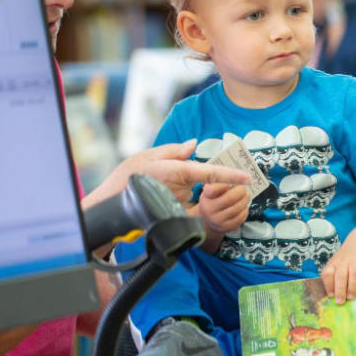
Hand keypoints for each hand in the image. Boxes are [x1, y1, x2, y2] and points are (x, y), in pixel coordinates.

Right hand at [86, 140, 250, 206]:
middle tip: (170, 174)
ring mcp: (177, 202)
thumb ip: (174, 150)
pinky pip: (180, 201)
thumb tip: (193, 145)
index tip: (247, 178)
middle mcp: (180, 188)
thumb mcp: (149, 155)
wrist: (109, 203)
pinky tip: (157, 194)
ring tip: (157, 185)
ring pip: (188, 190)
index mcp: (177, 172)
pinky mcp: (172, 211)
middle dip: (191, 176)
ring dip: (179, 186)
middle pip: (198, 180)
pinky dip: (173, 196)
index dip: (231, 176)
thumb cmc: (127, 177)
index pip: (210, 173)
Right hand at [196, 183, 249, 234]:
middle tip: (243, 188)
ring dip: (245, 200)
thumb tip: (236, 175)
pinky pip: (241, 217)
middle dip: (241, 191)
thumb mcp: (210, 190)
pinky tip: (243, 206)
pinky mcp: (226, 227)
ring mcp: (217, 220)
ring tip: (245, 196)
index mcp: (205, 197)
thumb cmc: (212, 201)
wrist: (208, 220)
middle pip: (231, 198)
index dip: (226, 184)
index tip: (235, 179)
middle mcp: (209, 209)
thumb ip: (218, 182)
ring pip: (238, 207)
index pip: (215, 189)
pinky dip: (245, 210)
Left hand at [320, 243, 355, 303]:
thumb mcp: (336, 266)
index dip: (328, 285)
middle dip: (340, 289)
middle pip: (341, 275)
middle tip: (340, 301)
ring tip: (351, 297)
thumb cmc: (346, 262)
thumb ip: (334, 280)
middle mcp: (345, 261)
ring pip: (354, 273)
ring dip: (352, 287)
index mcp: (334, 264)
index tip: (331, 295)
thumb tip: (334, 298)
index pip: (328, 273)